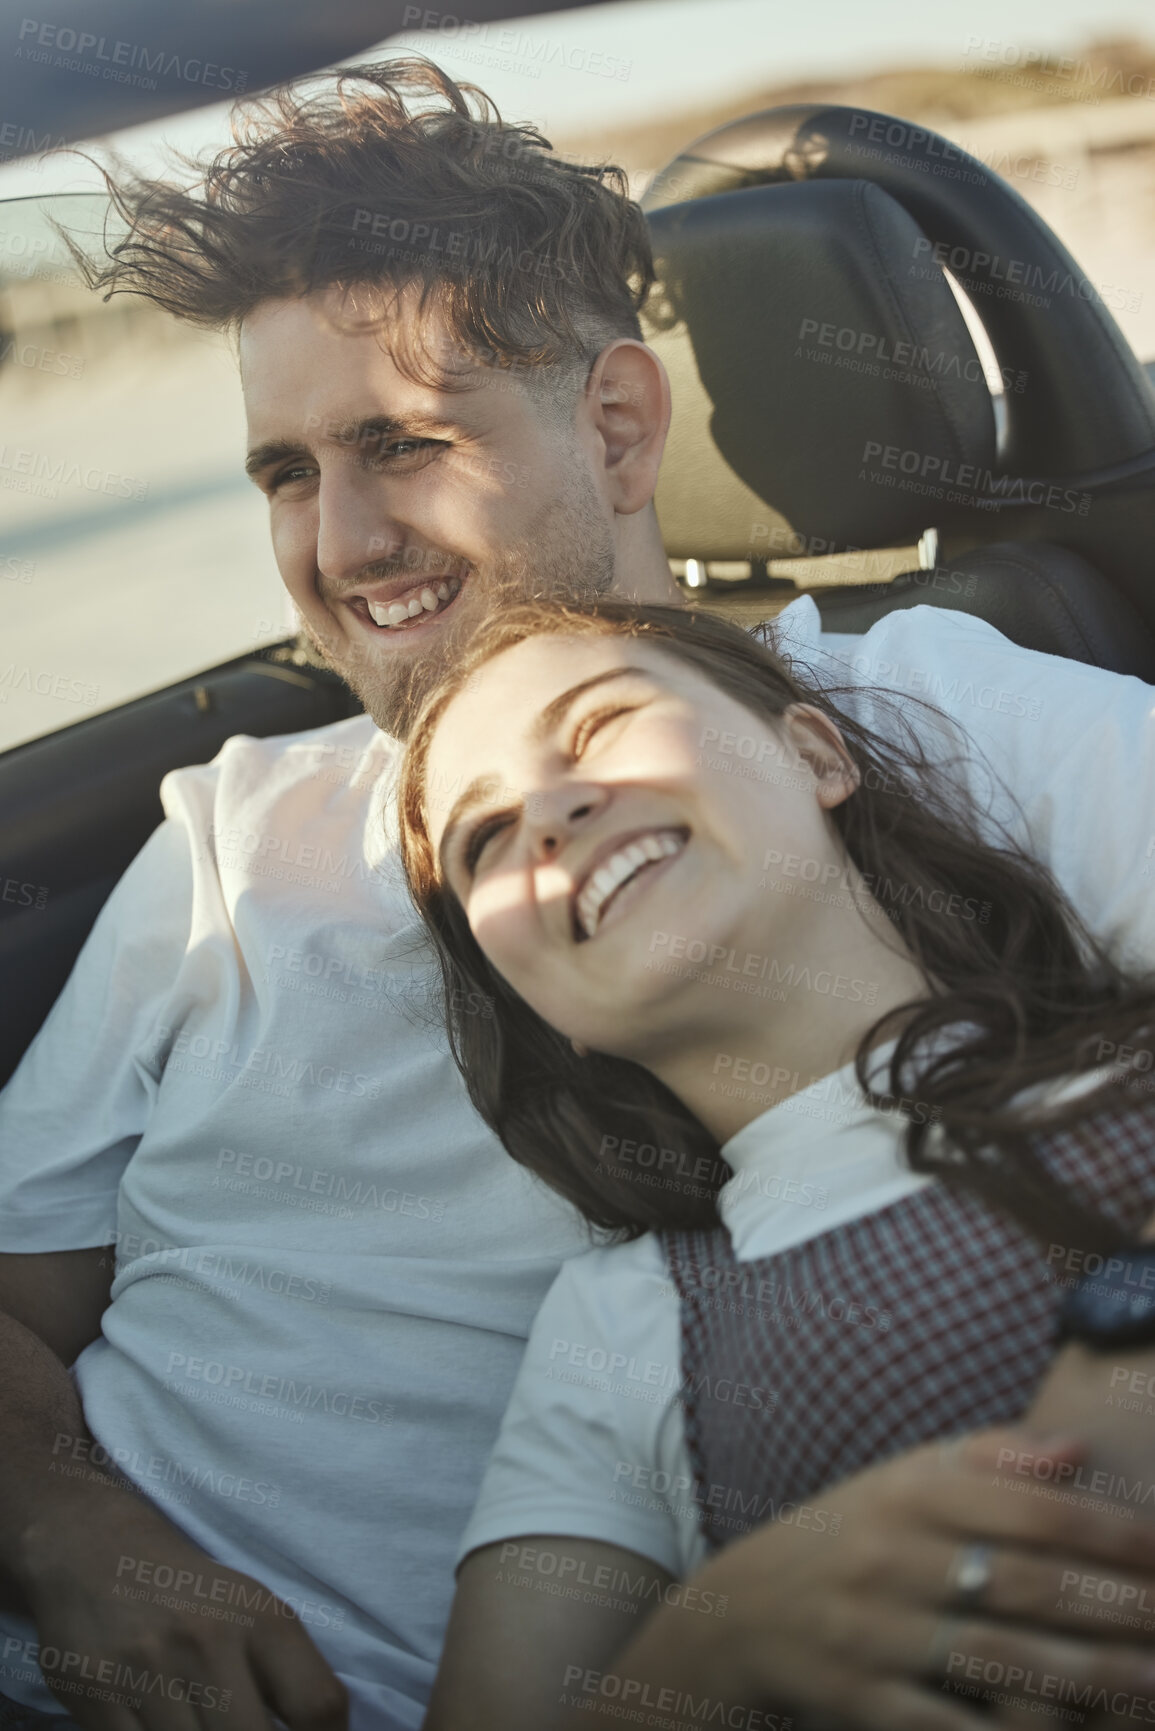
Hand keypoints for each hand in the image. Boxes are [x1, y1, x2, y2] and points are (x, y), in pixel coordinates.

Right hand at [15, 1479, 347, 1728]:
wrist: (91, 1549)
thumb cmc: (188, 1593)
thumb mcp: (251, 1611)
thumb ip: (286, 1675)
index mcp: (261, 1618)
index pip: (318, 1705)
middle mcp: (209, 1641)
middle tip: (244, 1730)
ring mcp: (148, 1670)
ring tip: (202, 1724)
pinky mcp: (95, 1694)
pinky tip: (161, 1726)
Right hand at [611, 1427, 1154, 1730]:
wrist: (743, 1613)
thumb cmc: (852, 1537)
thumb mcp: (904, 1478)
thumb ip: (990, 1456)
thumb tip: (1077, 1451)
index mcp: (908, 1494)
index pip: (1025, 1505)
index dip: (1107, 1528)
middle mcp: (891, 1558)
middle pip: (1024, 1584)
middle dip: (1116, 1606)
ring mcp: (874, 1634)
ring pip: (1001, 1661)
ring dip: (1090, 1679)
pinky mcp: (863, 1703)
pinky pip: (951, 1728)